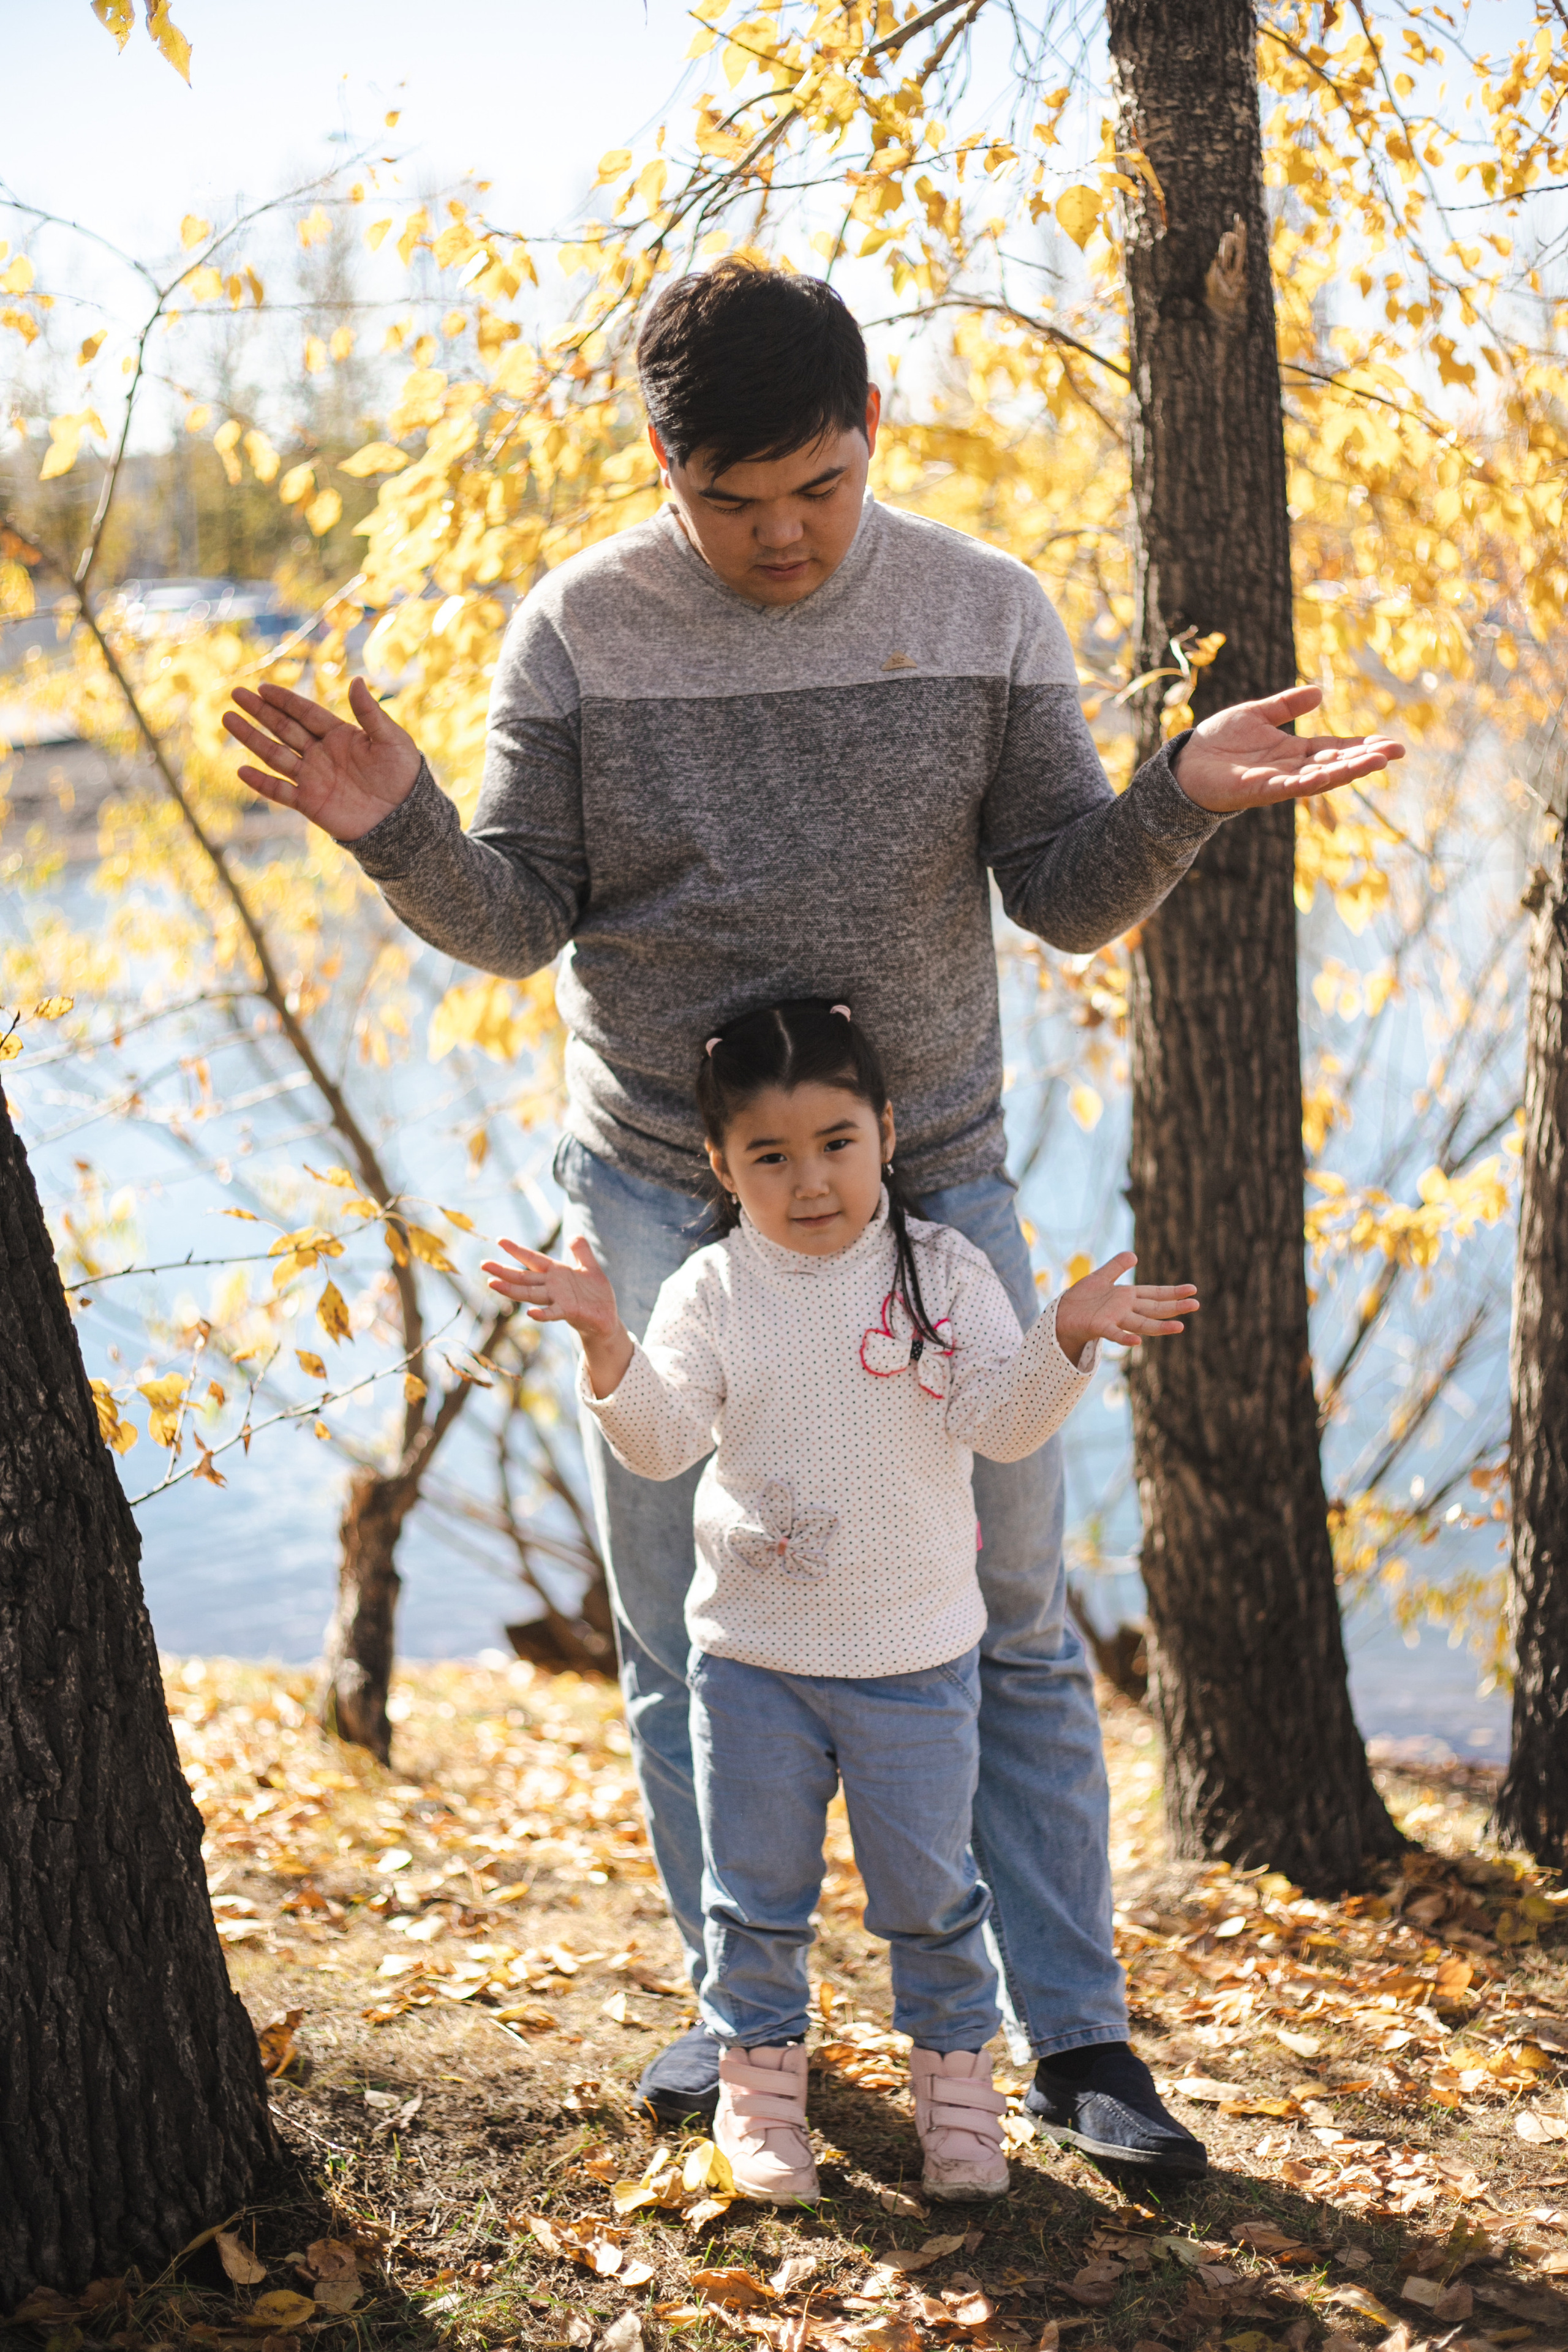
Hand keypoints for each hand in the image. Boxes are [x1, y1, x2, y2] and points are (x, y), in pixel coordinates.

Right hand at [222, 676, 422, 842]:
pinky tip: (241, 770)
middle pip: (284, 728)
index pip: (305, 712)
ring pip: (275, 754)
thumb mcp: (391, 740)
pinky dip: (261, 783)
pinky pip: (280, 792)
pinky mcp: (310, 803)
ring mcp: (313, 778)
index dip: (284, 700)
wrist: (405, 818)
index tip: (262, 686)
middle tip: (236, 694)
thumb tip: (355, 680)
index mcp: (340, 735)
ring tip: (229, 719)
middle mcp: (321, 753)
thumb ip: (370, 713)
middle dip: (260, 711)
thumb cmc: (404, 776)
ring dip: (252, 738)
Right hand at [481, 1235, 632, 1396]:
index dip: (518, 1250)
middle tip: (483, 1264)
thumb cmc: (596, 1294)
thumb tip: (573, 1235)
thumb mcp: (590, 1267)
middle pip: (524, 1277)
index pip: (533, 1259)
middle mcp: (552, 1286)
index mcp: (557, 1273)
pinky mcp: (568, 1311)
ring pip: (530, 1293)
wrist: (606, 1318)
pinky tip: (530, 1313)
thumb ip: (582, 1251)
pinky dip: (542, 1314)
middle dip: (503, 1271)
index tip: (500, 1240)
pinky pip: (552, 1313)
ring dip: (511, 1290)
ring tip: (492, 1284)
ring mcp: (558, 1299)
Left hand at [1054, 1251, 1197, 1366]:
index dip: (1173, 1292)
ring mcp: (1114, 1319)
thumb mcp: (1100, 1277)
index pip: (1155, 1293)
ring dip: (1160, 1326)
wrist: (1061, 1315)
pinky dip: (1125, 1339)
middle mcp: (1125, 1309)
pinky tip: (1137, 1343)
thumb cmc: (1081, 1299)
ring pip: (1141, 1323)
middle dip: (1175, 1307)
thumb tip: (1134, 1255)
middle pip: (1154, 1308)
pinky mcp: (1100, 1327)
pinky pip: (1114, 1334)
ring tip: (1180, 1327)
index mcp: (1127, 1297)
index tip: (1193, 1289)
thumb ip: (1116, 1266)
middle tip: (1196, 1305)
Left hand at [1172, 684, 1403, 814]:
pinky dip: (1312, 780)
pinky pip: (1291, 786)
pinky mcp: (1260, 790)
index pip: (1336, 747)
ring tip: (1377, 762)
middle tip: (1396, 752)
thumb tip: (1319, 693)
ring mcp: (1278, 781)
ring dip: (1348, 770)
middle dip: (1366, 758)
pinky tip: (1331, 773)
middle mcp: (1291, 768)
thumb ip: (1286, 705)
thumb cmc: (1218, 742)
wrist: (1186, 764)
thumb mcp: (1255, 715)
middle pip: (1336, 763)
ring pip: (1320, 776)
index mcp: (1294, 751)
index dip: (1363, 746)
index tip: (1391, 744)